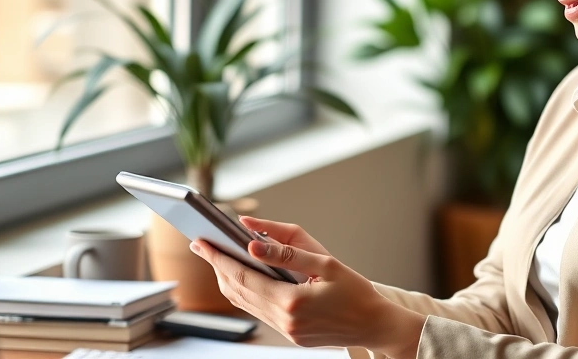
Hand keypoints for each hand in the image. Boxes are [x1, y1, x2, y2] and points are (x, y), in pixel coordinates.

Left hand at [189, 219, 424, 357]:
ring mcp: (286, 331)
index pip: (242, 276)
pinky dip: (246, 292)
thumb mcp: (326, 264)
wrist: (375, 325)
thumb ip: (287, 253)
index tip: (202, 242)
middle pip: (237, 291)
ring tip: (218, 259)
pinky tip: (243, 278)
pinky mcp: (291, 335)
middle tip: (202, 245)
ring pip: (245, 303)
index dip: (218, 258)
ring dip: (228, 280)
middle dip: (217, 266)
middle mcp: (284, 321)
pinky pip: (259, 311)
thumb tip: (252, 243)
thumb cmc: (356, 291)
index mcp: (291, 302)